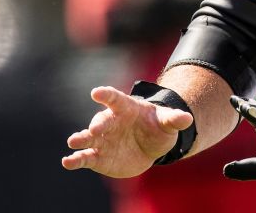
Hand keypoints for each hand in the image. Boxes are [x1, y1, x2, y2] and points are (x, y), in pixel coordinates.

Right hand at [62, 85, 193, 177]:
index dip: (106, 95)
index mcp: (125, 108)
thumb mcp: (167, 121)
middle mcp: (110, 122)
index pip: (115, 99)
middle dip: (96, 125)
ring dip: (80, 140)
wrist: (149, 145)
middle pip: (100, 121)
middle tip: (92, 130)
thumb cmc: (156, 126)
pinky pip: (85, 158)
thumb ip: (174, 119)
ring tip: (73, 143)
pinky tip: (68, 162)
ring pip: (88, 139)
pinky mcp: (98, 157)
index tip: (96, 92)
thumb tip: (187, 118)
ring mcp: (102, 140)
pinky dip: (76, 160)